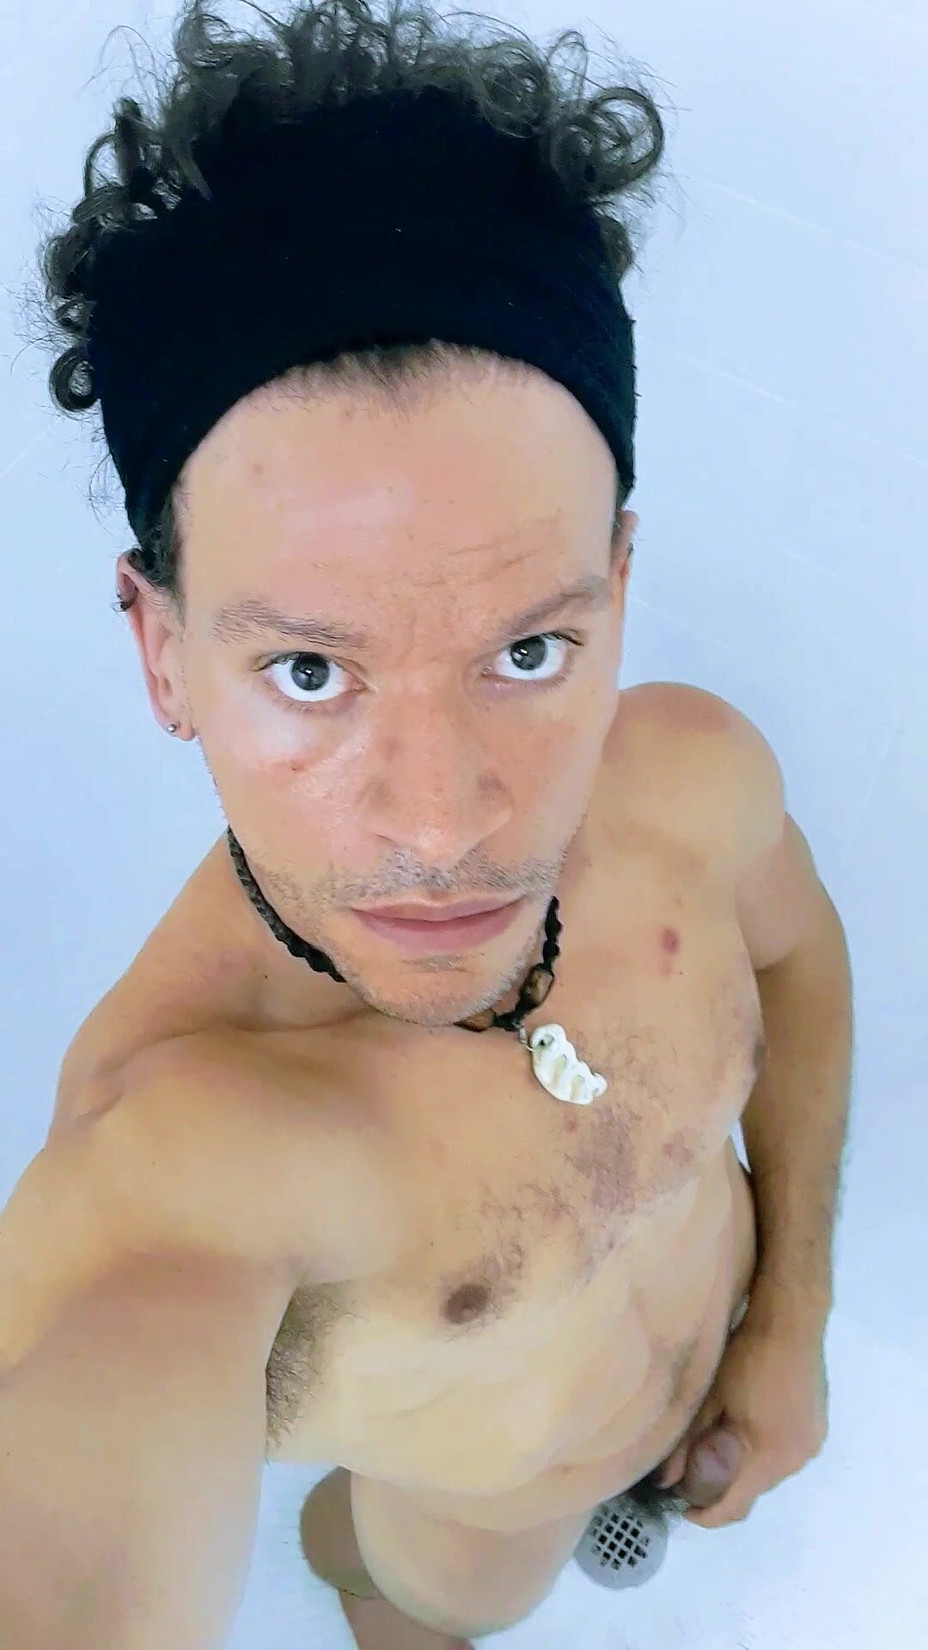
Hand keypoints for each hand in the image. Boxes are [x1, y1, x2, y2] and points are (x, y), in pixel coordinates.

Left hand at [656, 1313, 828, 1528]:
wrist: (791, 1320)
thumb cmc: (746, 1355)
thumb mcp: (708, 1398)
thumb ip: (687, 1444)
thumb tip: (666, 1482)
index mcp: (771, 1456)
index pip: (736, 1506)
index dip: (707, 1515)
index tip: (682, 1510)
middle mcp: (797, 1459)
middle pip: (754, 1491)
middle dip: (723, 1488)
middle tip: (692, 1471)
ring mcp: (811, 1443)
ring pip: (769, 1472)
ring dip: (744, 1467)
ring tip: (717, 1444)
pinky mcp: (816, 1428)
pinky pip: (784, 1454)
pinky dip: (761, 1452)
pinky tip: (745, 1427)